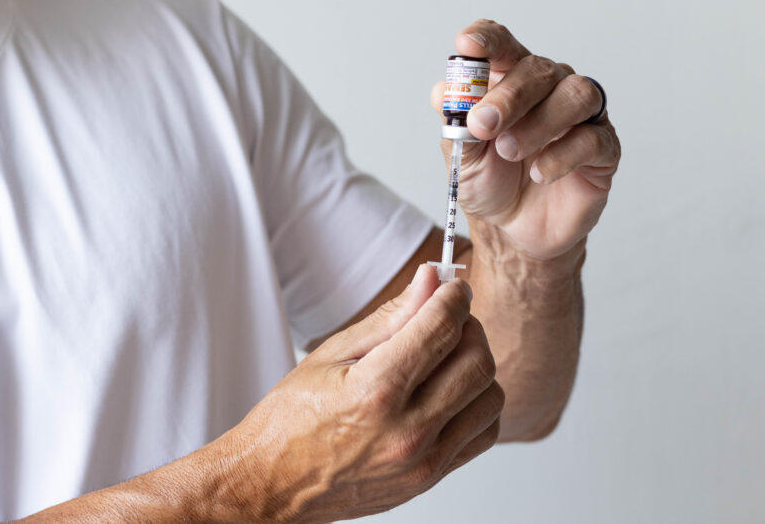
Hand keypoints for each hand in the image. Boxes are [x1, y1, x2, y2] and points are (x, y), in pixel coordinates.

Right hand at [215, 266, 503, 522]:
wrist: (274, 484)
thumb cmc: (291, 420)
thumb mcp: (332, 355)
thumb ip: (389, 317)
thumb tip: (429, 281)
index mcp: (376, 391)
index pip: (442, 328)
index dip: (454, 296)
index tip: (452, 287)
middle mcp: (407, 430)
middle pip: (476, 361)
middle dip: (468, 327)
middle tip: (446, 319)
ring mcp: (424, 460)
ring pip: (490, 396)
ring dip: (476, 366)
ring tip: (446, 357)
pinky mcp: (432, 478)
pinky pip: (485, 431)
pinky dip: (478, 404)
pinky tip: (451, 391)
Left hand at [432, 20, 620, 262]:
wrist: (514, 230)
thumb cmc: (491, 183)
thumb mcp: (462, 156)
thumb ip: (455, 123)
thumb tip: (445, 91)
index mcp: (511, 80)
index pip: (503, 44)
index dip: (487, 40)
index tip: (467, 45)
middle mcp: (550, 88)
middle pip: (538, 69)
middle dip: (508, 96)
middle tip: (483, 126)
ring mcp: (580, 116)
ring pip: (575, 94)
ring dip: (538, 123)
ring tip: (510, 152)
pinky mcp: (603, 148)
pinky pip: (592, 138)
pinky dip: (561, 155)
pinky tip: (538, 173)